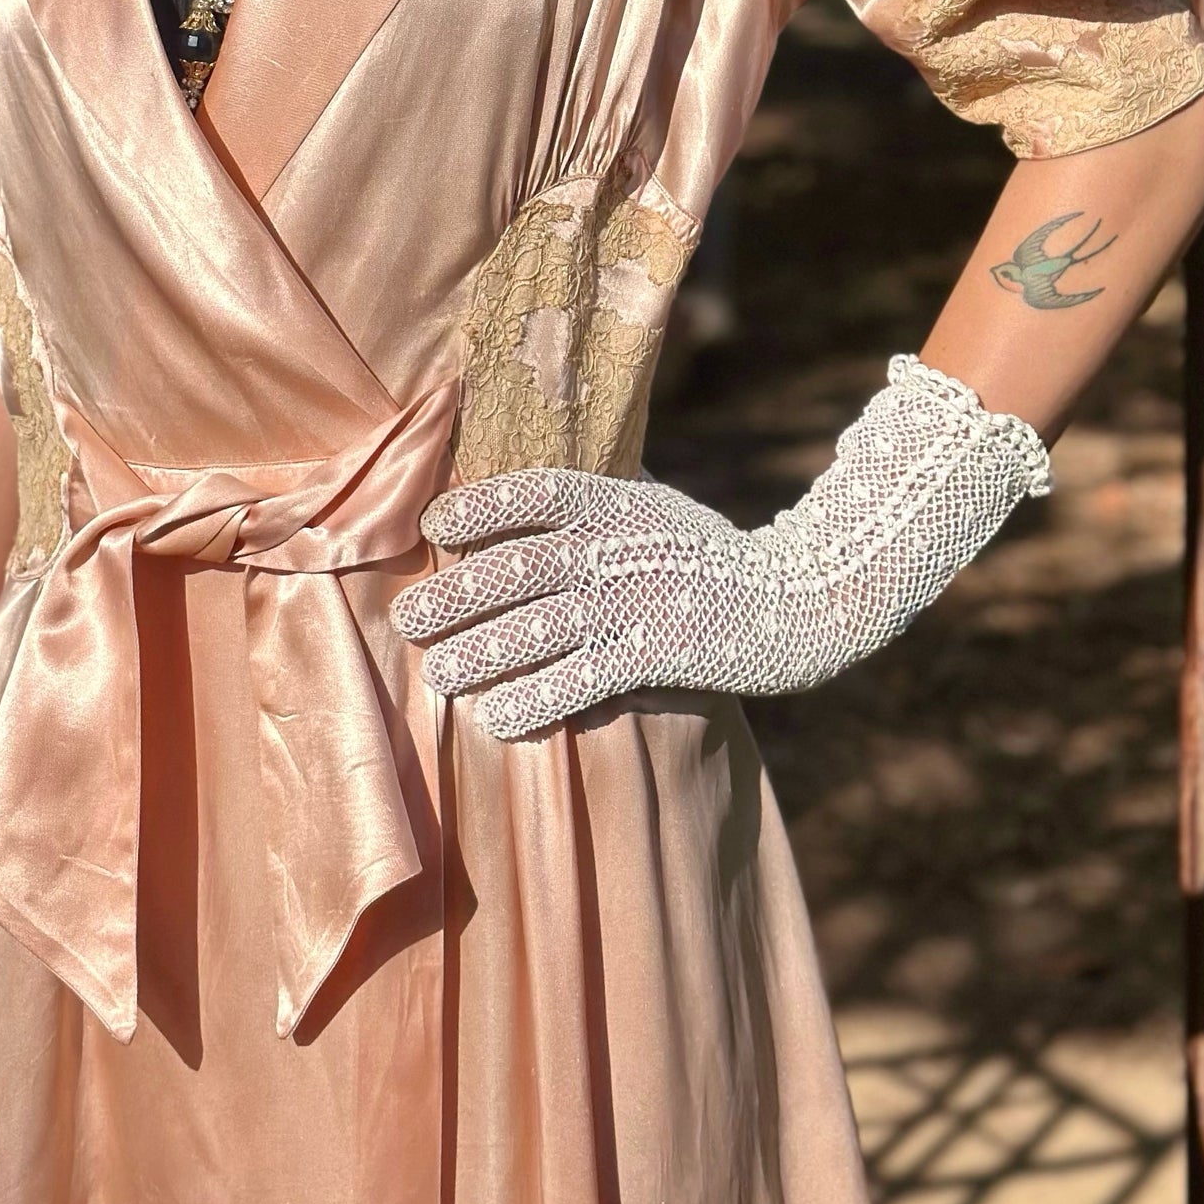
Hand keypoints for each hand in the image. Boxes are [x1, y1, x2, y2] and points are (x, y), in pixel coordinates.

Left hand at [393, 360, 1051, 739]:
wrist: (798, 601)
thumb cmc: (709, 552)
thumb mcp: (656, 504)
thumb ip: (599, 496)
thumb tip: (526, 485)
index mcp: (615, 499)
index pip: (534, 491)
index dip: (480, 506)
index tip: (434, 526)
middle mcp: (615, 547)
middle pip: (516, 568)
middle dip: (453, 596)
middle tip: (404, 621)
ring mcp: (632, 603)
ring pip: (535, 630)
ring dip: (478, 655)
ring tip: (437, 677)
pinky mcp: (653, 656)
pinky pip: (578, 682)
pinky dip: (533, 700)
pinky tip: (497, 718)